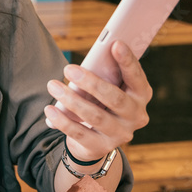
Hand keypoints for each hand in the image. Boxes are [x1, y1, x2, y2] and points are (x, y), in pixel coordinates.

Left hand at [43, 41, 152, 160]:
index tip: (115, 43)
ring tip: (53, 85)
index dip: (128, 61)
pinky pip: (79, 133)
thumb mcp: (108, 87)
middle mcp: (136, 116)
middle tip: (68, 68)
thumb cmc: (101, 101)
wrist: (95, 138)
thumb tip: (83, 64)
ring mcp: (120, 134)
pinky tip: (50, 109)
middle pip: (115, 98)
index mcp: (141, 95)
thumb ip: (104, 75)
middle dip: (91, 82)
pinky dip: (63, 121)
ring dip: (71, 99)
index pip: (137, 77)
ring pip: (95, 116)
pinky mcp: (101, 147)